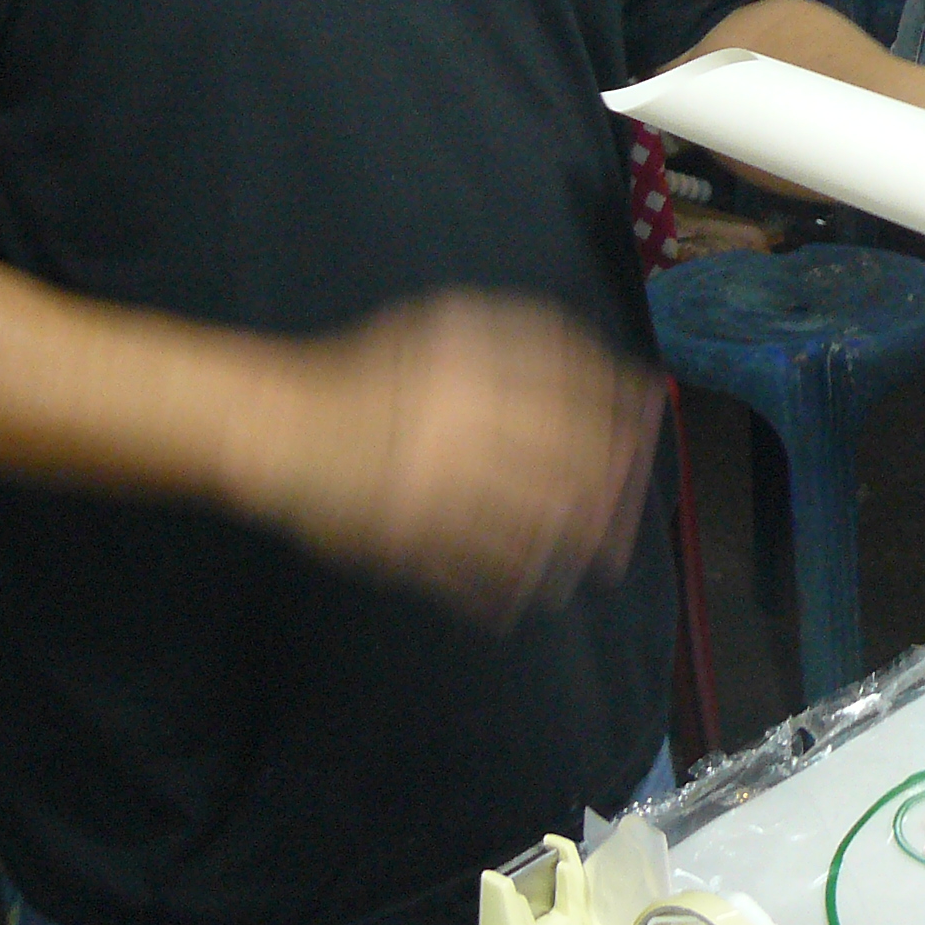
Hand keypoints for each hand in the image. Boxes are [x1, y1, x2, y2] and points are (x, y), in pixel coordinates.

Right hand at [234, 295, 662, 626]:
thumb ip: (521, 344)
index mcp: (473, 353)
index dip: (622, 408)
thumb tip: (615, 378)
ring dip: (575, 545)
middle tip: (625, 519)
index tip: (645, 430)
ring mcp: (436, 475)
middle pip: (570, 454)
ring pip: (535, 518)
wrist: (278, 426)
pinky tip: (528, 594)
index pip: (577, 379)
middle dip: (613, 491)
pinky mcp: (408, 531)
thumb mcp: (445, 329)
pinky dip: (511, 584)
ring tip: (594, 563)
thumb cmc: (368, 374)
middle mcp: (462, 410)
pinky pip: (478, 565)